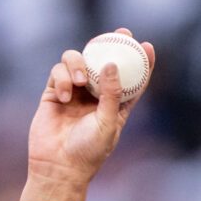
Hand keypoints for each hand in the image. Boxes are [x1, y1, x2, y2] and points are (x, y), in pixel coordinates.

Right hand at [21, 31, 154, 200]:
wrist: (58, 166)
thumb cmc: (88, 151)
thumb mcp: (107, 123)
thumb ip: (111, 94)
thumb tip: (111, 64)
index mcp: (115, 105)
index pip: (132, 78)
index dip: (141, 61)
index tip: (147, 46)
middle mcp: (95, 95)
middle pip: (104, 60)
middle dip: (112, 44)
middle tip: (121, 34)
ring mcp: (74, 91)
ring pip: (77, 59)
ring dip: (79, 62)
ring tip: (81, 80)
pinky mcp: (53, 92)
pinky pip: (58, 71)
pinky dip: (62, 78)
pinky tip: (64, 96)